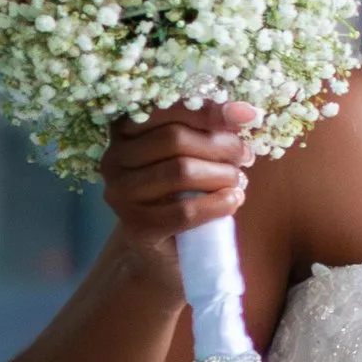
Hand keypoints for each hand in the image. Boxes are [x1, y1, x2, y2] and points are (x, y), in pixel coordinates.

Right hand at [99, 102, 258, 289]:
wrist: (167, 253)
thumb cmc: (183, 195)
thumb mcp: (193, 156)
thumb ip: (208, 131)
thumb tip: (244, 112)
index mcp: (124, 132)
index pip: (164, 108)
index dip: (208, 110)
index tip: (246, 116)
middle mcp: (114, 159)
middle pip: (174, 138)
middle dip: (220, 145)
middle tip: (245, 156)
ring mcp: (120, 194)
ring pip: (180, 171)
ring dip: (222, 175)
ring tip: (238, 181)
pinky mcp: (135, 227)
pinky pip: (184, 211)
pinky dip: (217, 204)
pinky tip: (233, 201)